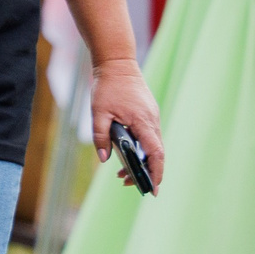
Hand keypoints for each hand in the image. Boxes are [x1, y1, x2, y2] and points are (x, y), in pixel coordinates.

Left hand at [89, 57, 166, 191]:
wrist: (118, 65)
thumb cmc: (108, 88)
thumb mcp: (98, 113)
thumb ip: (100, 136)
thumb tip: (104, 159)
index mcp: (143, 122)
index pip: (155, 153)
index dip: (156, 172)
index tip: (153, 188)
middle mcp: (152, 122)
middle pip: (156, 153)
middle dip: (146, 172)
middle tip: (128, 184)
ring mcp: (152, 118)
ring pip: (152, 146)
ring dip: (142, 162)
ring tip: (122, 176)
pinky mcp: (148, 115)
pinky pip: (149, 137)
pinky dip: (141, 150)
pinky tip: (127, 157)